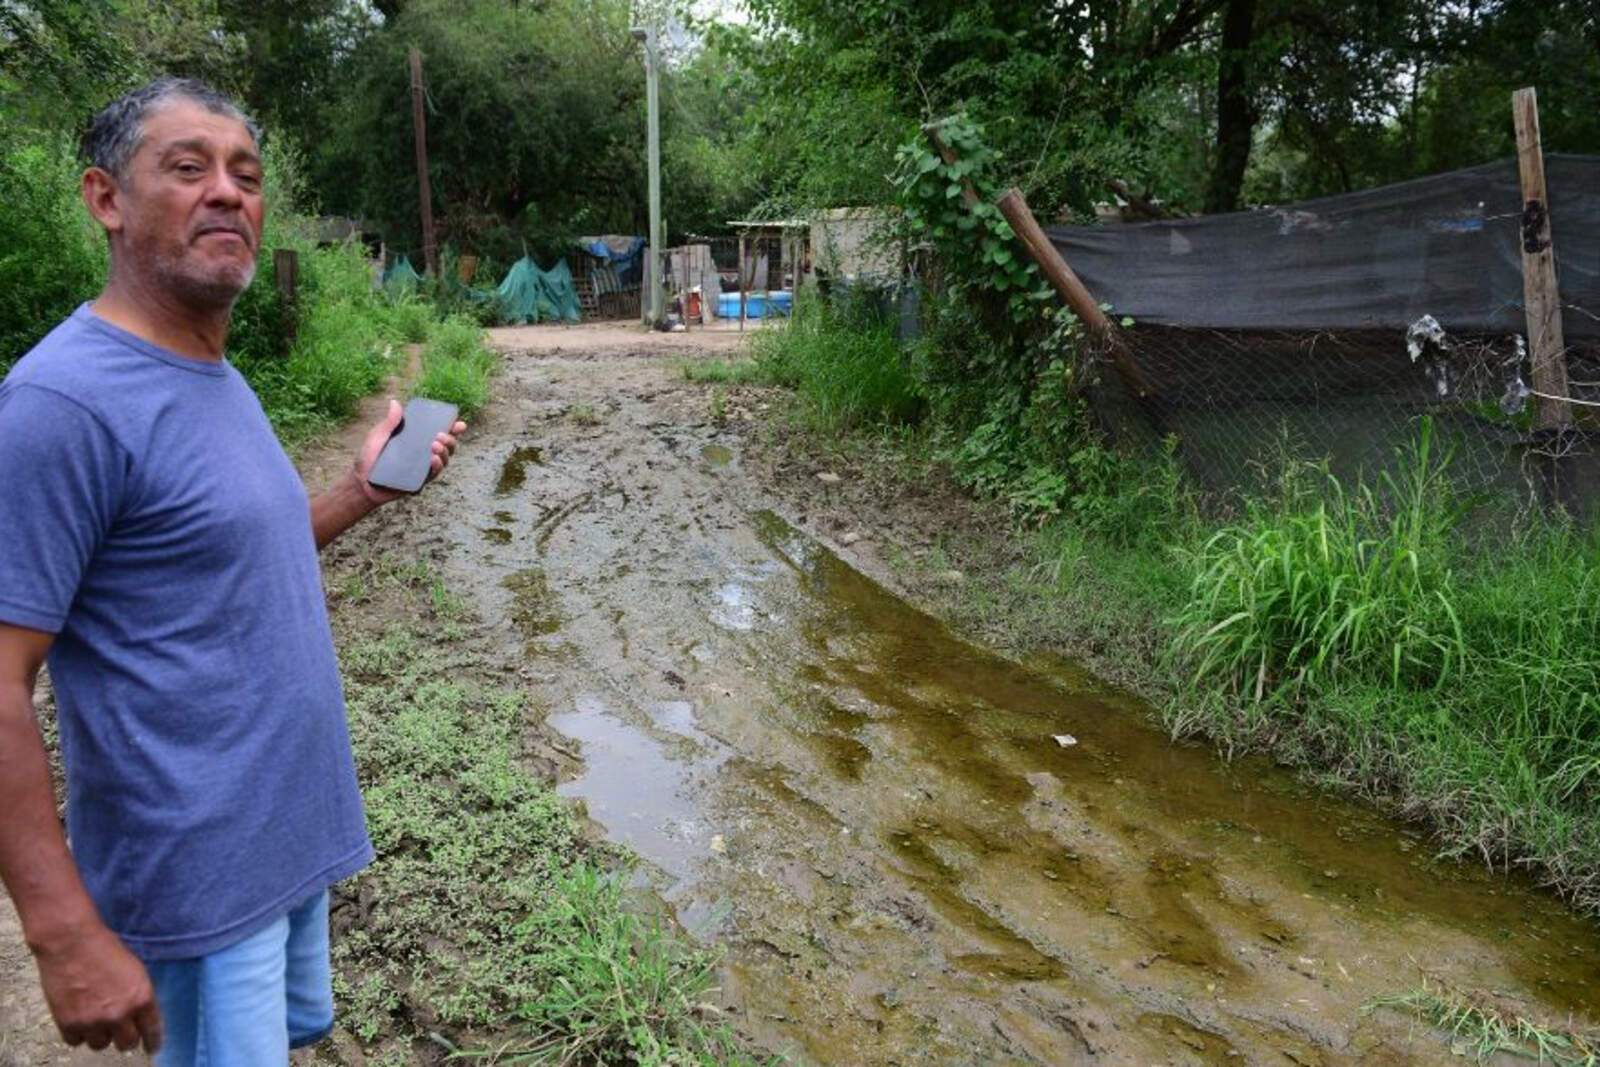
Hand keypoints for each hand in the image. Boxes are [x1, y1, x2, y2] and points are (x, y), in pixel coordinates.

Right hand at [34, 919, 161, 1052]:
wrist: (71, 943)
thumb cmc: (105, 948)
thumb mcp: (135, 970)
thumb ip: (139, 995)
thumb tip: (141, 1015)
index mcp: (141, 998)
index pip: (152, 1031)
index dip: (152, 1042)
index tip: (151, 1048)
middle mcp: (120, 1014)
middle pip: (127, 1044)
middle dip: (125, 1038)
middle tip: (120, 1031)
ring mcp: (93, 1021)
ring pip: (101, 1045)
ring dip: (100, 1035)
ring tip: (96, 1020)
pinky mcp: (69, 1023)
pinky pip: (76, 1042)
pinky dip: (78, 1034)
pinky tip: (79, 1021)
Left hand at [353, 399, 467, 504]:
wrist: (360, 481)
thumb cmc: (368, 458)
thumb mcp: (378, 436)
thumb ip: (389, 421)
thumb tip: (395, 402)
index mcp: (417, 440)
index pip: (439, 433)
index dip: (453, 429)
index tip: (459, 424)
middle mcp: (423, 454)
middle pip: (447, 447)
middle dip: (450, 440)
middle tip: (441, 435)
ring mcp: (422, 468)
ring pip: (444, 460)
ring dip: (444, 452)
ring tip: (435, 445)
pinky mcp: (419, 481)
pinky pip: (433, 474)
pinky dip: (436, 466)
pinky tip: (432, 459)